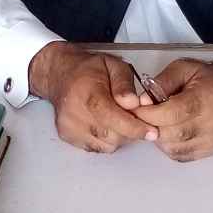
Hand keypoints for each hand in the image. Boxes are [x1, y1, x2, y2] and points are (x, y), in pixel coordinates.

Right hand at [29, 43, 157, 152]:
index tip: (151, 132)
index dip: (133, 127)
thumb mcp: (113, 65)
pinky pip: (97, 147)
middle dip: (130, 129)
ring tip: (117, 117)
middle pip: (111, 134)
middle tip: (134, 116)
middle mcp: (74, 112)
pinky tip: (105, 123)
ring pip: (107, 144)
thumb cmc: (88, 69)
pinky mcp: (68, 137)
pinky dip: (107, 139)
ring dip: (119, 135)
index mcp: (86, 92)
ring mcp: (69, 127)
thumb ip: (125, 84)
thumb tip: (133, 103)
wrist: (60, 75)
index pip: (110, 116)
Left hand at [135, 58, 212, 161]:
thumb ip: (162, 83)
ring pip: (174, 147)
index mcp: (205, 99)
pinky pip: (183, 155)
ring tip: (159, 123)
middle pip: (171, 134)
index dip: (149, 114)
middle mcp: (212, 123)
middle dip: (151, 126)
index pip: (171, 114)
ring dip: (160, 138)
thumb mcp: (184, 68)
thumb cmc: (210, 79)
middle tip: (143, 117)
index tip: (137, 109)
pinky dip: (171, 146)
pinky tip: (171, 133)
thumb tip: (143, 101)